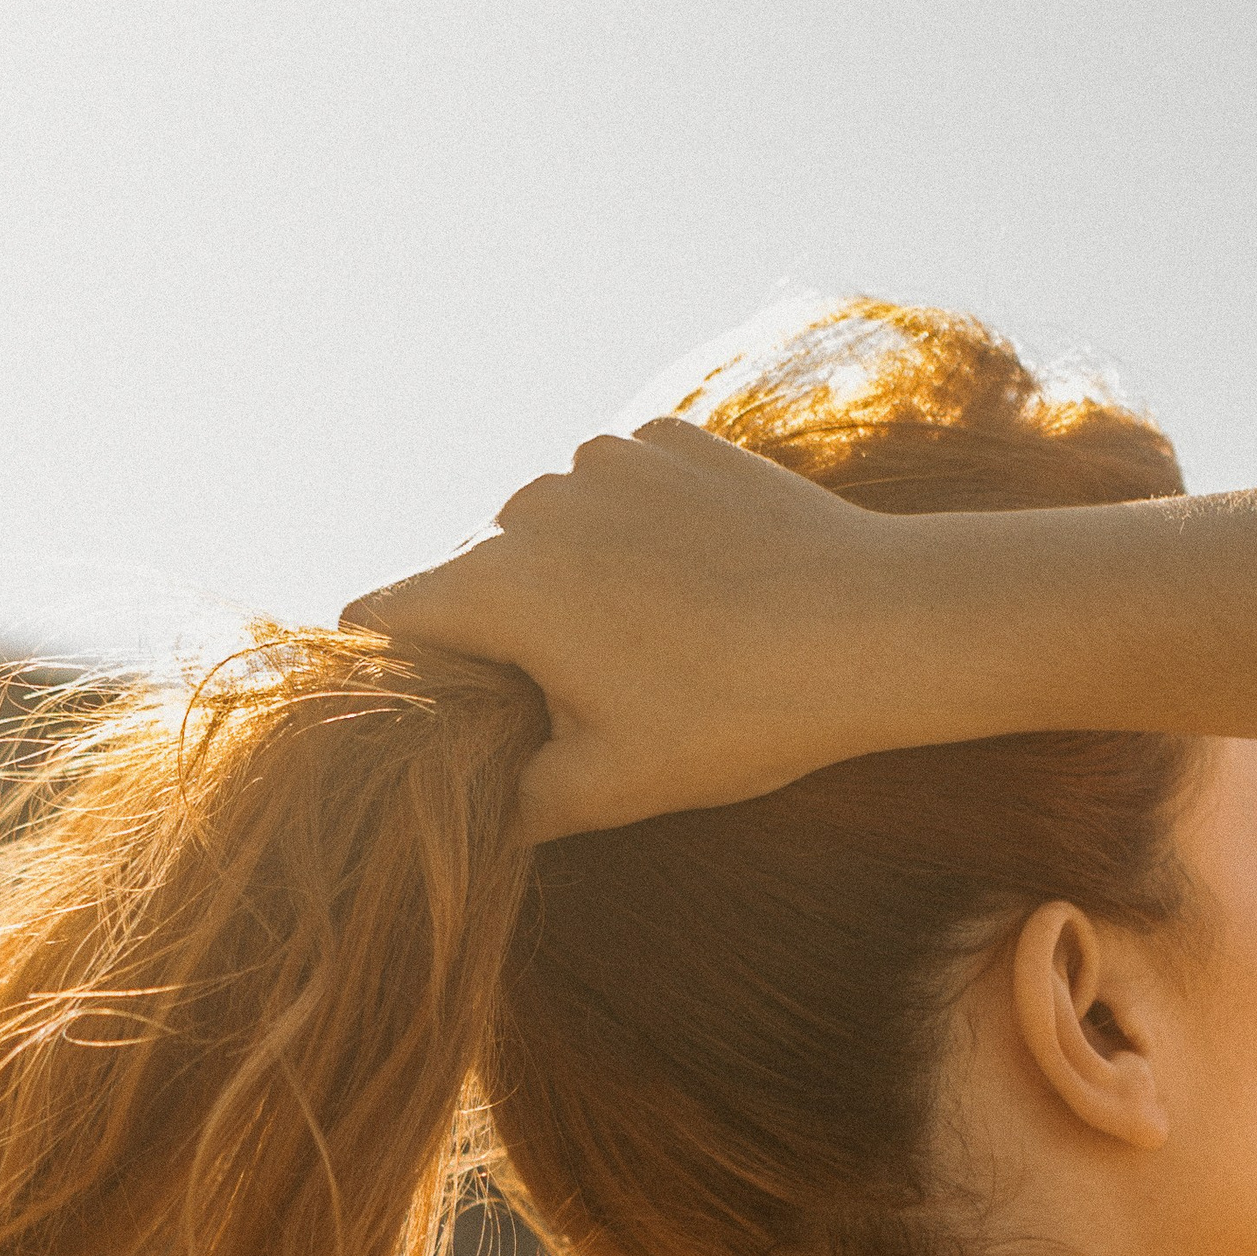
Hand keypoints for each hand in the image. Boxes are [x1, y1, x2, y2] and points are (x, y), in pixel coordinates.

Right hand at [343, 417, 925, 840]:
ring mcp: (606, 458)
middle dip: (491, 634)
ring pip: (545, 527)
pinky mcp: (669, 439)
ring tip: (642, 646)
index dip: (382, 669)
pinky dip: (629, 535)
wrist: (874, 626)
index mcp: (499, 583)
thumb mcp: (609, 788)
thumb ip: (509, 802)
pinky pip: (615, 492)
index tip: (409, 710)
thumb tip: (461, 815)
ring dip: (564, 578)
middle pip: (469, 573)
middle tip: (558, 704)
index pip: (382, 614)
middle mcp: (534, 501)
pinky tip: (691, 588)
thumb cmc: (735, 717)